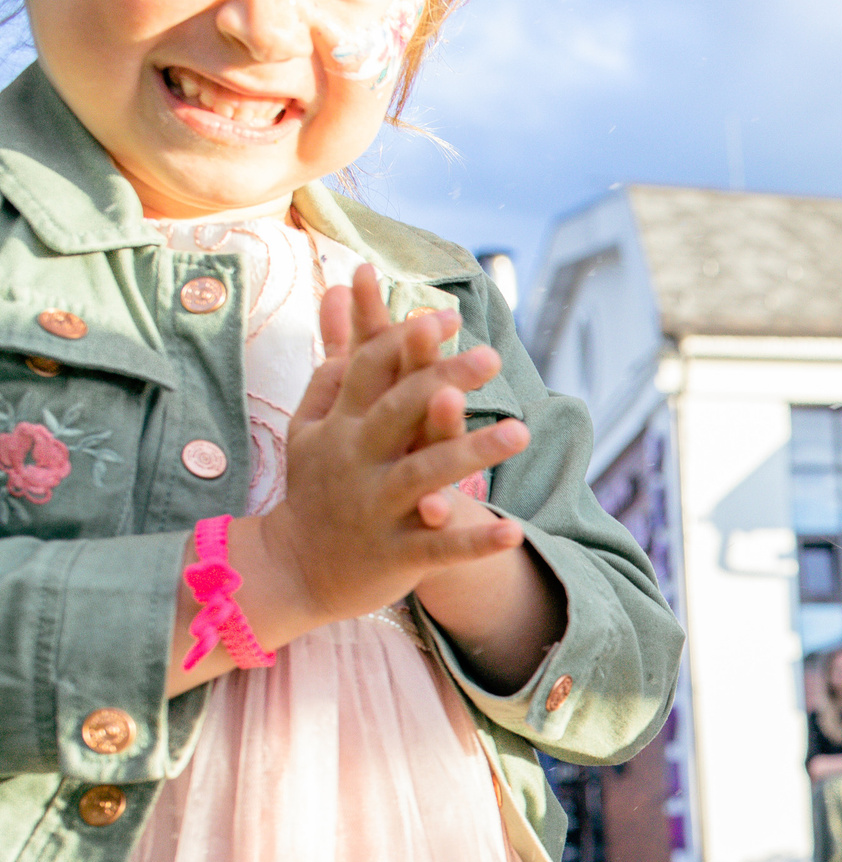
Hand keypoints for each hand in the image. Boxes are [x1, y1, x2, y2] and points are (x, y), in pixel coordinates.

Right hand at [237, 265, 527, 631]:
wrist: (295, 567)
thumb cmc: (318, 483)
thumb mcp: (315, 421)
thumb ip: (337, 358)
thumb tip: (339, 290)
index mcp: (343, 426)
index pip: (372, 371)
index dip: (407, 342)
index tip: (445, 316)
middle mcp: (358, 461)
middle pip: (400, 412)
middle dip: (443, 381)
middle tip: (491, 355)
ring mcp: (376, 508)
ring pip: (425, 474)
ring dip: (472, 453)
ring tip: (521, 432)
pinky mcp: (396, 554)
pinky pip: (439, 548)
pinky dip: (476, 542)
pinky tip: (515, 532)